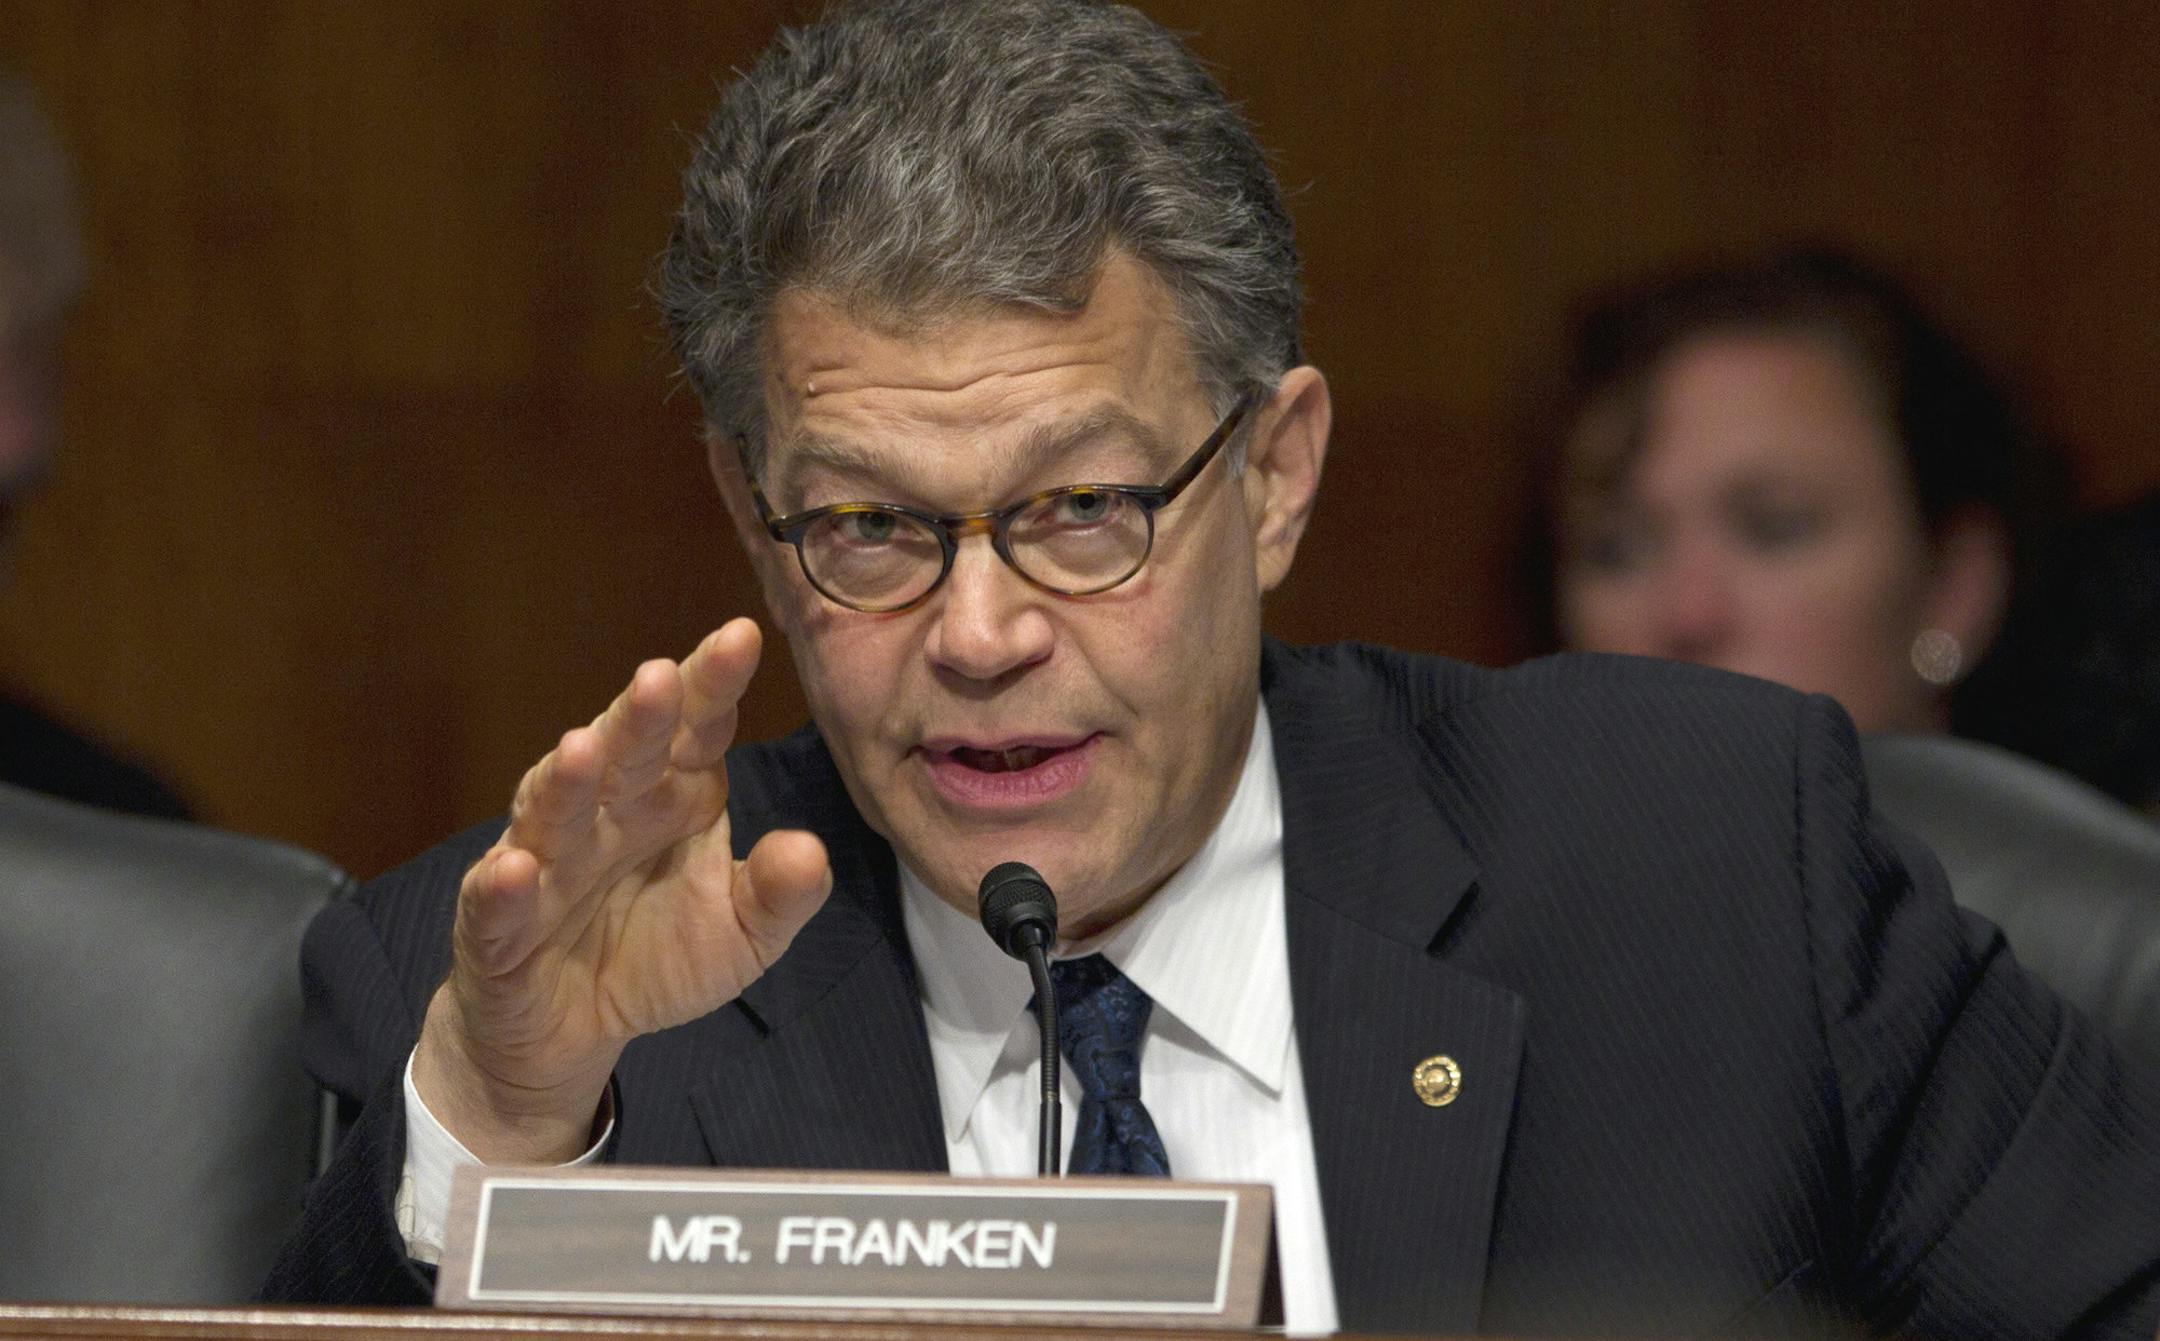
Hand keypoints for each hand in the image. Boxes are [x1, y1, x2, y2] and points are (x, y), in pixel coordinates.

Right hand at [411, 617, 830, 1161]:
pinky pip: (495, 903)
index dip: (712, 687)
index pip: (695, 731)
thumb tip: (810, 850)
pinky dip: (502, 887)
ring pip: (552, 813)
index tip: (741, 638)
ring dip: (564, 782)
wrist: (569, 1030)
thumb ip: (779, 894)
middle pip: (622, 755)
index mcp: (671, 797)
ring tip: (581, 750)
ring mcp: (545, 863)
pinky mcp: (496, 926)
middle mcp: (606, 815)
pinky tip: (514, 870)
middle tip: (660, 676)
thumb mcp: (742, 934)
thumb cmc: (658, 957)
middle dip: (638, 717)